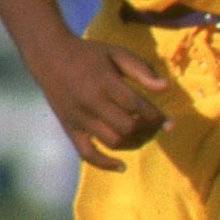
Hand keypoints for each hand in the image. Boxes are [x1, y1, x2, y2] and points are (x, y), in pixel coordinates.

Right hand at [32, 33, 169, 170]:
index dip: (157, 118)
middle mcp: (92, 103)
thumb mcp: (118, 54)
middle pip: (127, 127)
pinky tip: (121, 166)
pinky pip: (86, 153)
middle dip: (148, 131)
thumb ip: (142, 70)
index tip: (169, 123)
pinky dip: (104, 164)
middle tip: (155, 127)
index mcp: (106, 83)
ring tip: (142, 137)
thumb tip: (166, 88)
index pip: (137, 107)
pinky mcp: (69, 128)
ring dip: (133, 144)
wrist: (50, 56)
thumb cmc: (90, 55)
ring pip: (113, 142)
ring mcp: (79, 118)